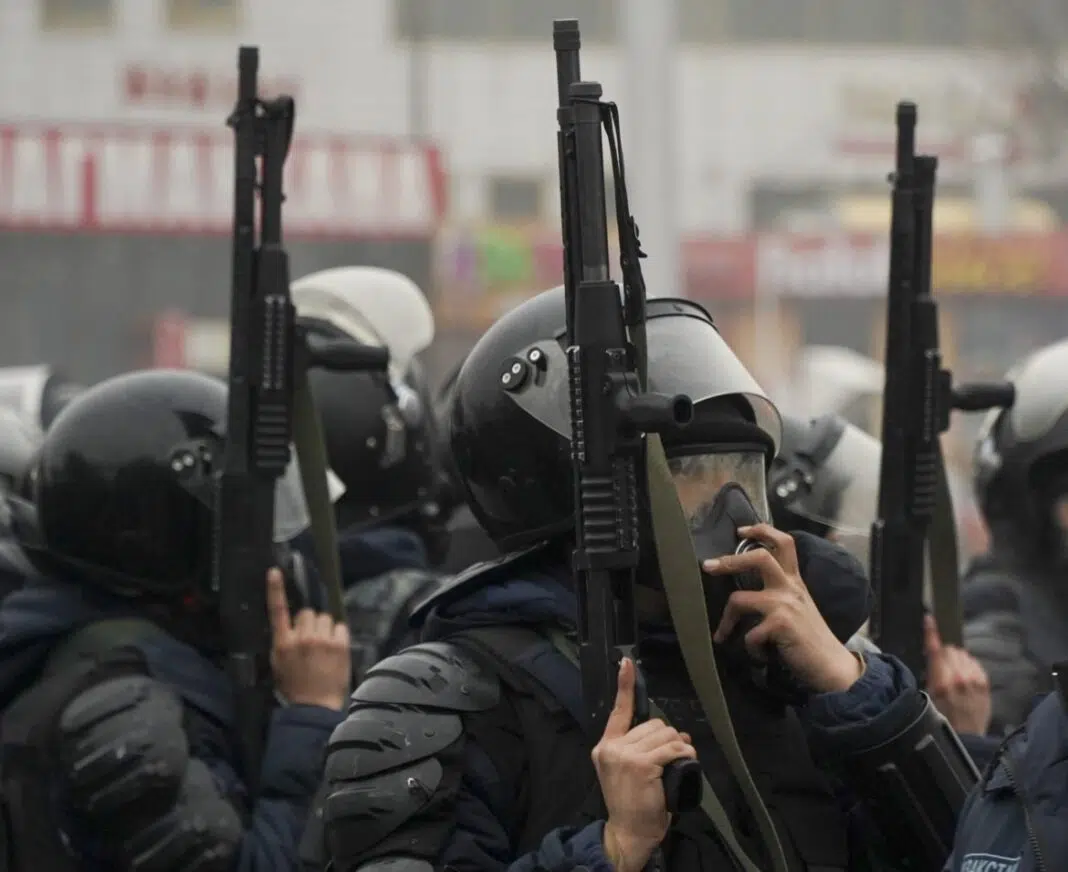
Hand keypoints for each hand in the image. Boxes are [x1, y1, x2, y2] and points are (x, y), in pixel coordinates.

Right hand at [267, 567, 351, 710]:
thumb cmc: (294, 687)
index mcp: (283, 643)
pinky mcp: (340, 645)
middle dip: (309, 624)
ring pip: (325, 618)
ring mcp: (322, 640)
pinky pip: (340, 627)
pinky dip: (338, 635)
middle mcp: (302, 638)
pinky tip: (334, 649)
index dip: (275, 589)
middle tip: (311, 642)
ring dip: (324, 629)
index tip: (274, 571)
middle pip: (308, 613)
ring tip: (323, 648)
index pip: (277, 611)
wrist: (314, 707)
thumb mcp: (278, 664)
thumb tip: (291, 625)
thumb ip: (284, 642)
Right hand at [593, 658, 695, 871]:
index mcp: (605, 746)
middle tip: (672, 757)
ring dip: (678, 747)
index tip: (626, 662)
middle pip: (652, 724)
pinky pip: (672, 749)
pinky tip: (685, 764)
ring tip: (677, 764)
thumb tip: (670, 733)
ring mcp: (626, 755)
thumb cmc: (631, 803)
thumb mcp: (624, 771)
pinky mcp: (642, 765)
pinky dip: (684, 755)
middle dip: (667, 738)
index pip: (617, 710)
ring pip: (665, 734)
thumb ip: (635, 748)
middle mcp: (612, 747)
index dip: (624, 684)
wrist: (629, 832)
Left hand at [704, 524, 863, 693]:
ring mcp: (785, 605)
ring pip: (739, 600)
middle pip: (760, 558)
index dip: (762, 530)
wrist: (831, 666)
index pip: (784, 543)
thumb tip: (746, 586)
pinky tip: (758, 655)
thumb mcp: (797, 606)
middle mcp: (790, 587)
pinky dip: (749, 649)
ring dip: (726, 620)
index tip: (741, 531)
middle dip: (729, 560)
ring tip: (722, 635)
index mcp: (794, 581)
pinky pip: (749, 634)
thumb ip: (779, 592)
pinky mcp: (780, 625)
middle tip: (708, 566)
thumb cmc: (810, 638)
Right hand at [924, 615, 991, 734]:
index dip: (931, 633)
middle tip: (941, 667)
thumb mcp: (928, 695)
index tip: (929, 619)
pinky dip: (968, 667)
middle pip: (951, 649)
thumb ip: (932, 673)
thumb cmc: (941, 717)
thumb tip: (934, 655)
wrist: (966, 736)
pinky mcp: (985, 682)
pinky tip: (965, 679)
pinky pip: (974, 663)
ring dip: (957, 659)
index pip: (936, 649)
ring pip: (963, 654)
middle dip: (944, 654)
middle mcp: (959, 677)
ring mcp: (975, 679)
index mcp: (941, 681)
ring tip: (954, 675)